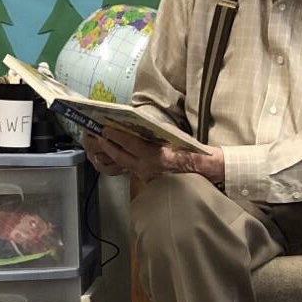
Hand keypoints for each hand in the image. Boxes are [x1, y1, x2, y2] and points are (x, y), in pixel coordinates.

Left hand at [86, 127, 222, 185]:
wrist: (202, 169)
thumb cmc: (192, 150)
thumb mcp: (175, 136)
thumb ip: (157, 132)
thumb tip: (140, 122)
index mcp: (156, 156)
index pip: (130, 145)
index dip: (116, 136)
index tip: (105, 128)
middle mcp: (149, 168)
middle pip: (122, 157)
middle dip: (108, 146)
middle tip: (99, 135)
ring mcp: (148, 175)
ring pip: (124, 164)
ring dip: (112, 154)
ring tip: (104, 143)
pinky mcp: (148, 179)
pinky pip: (131, 169)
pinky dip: (123, 160)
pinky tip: (118, 153)